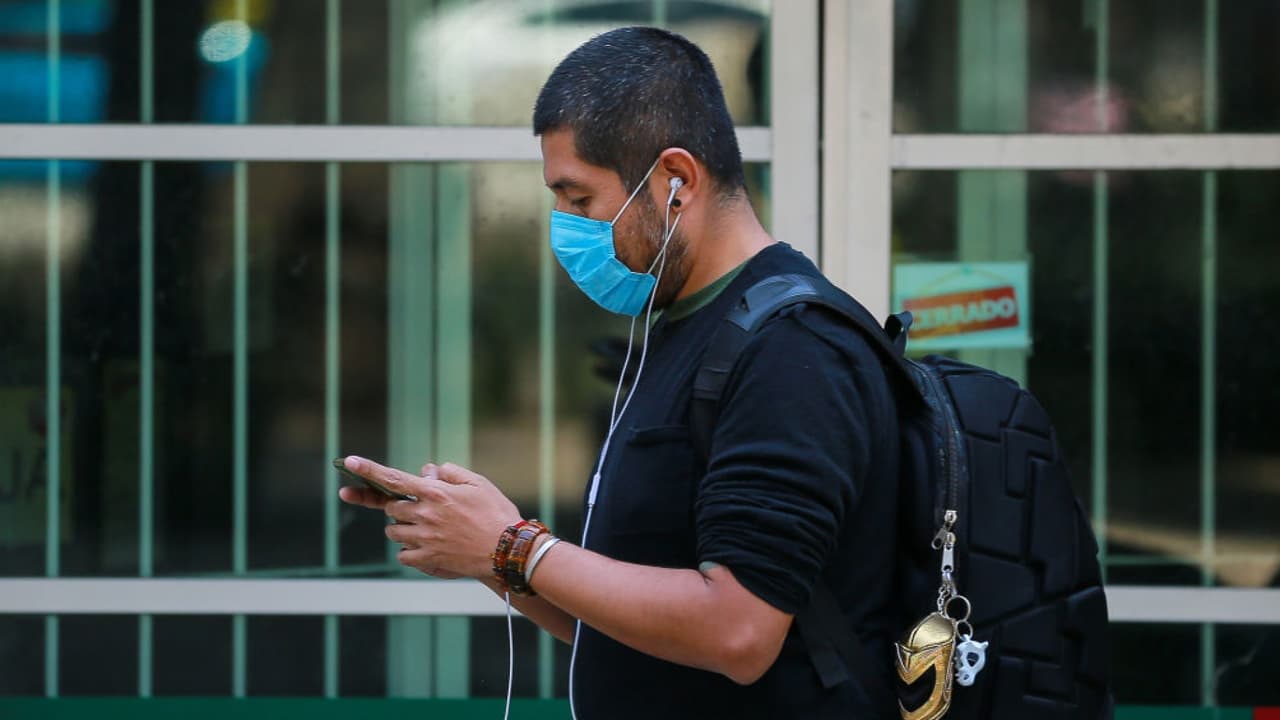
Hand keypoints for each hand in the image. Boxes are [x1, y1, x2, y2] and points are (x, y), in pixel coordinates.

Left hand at [337, 456, 520, 579]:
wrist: (508, 550)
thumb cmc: (497, 513)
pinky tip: (428, 547)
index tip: (348, 462)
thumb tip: (428, 471)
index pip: (393, 478)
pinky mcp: (428, 558)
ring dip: (402, 528)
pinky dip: (409, 551)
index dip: (368, 469)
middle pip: (392, 508)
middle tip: (421, 509)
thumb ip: (450, 473)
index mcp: (435, 492)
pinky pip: (403, 555)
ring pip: (394, 532)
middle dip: (400, 507)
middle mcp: (425, 514)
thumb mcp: (478, 483)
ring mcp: (425, 538)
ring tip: (427, 529)